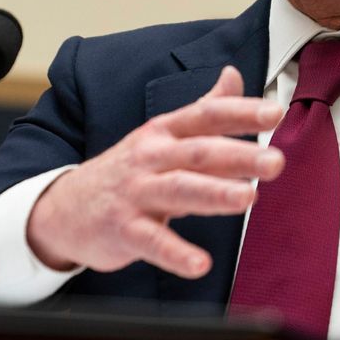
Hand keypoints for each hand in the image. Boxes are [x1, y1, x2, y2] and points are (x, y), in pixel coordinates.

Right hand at [26, 66, 284, 278]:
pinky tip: (200, 264)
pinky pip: (152, 242)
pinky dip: (176, 254)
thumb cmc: (127, 170)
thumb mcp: (162, 134)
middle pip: (199, 152)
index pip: (207, 115)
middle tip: (276, 162)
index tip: (275, 113)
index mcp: (165, 132)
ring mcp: (135, 192)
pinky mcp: (122, 229)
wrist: (63, 208)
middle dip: (239, 156)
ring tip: (249, 198)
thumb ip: (203, 108)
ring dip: (214, 193)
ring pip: (179, 190)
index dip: (241, 112)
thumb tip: (233, 75)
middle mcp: (152, 157)